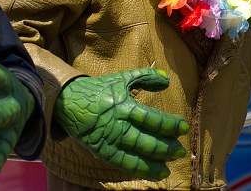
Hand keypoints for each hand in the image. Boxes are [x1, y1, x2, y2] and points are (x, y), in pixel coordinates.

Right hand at [54, 68, 188, 180]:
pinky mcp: (101, 150)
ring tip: (169, 166)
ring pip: (136, 154)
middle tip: (181, 151)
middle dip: (166, 146)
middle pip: (146, 139)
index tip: (184, 127)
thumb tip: (167, 79)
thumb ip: (145, 77)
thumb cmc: (98, 89)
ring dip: (155, 161)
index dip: (169, 124)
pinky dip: (138, 169)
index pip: (152, 118)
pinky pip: (122, 163)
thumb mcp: (121, 78)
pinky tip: (152, 173)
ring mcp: (109, 139)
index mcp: (123, 105)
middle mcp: (117, 124)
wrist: (67, 100)